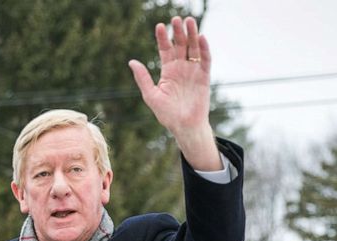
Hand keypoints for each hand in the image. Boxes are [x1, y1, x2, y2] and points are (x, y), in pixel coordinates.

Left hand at [128, 16, 220, 170]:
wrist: (185, 127)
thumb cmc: (167, 115)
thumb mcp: (151, 96)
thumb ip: (143, 78)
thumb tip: (131, 62)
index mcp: (168, 71)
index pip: (165, 49)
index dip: (163, 38)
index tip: (160, 26)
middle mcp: (181, 68)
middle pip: (180, 45)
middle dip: (178, 32)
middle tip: (176, 18)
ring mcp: (193, 71)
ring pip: (193, 49)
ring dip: (192, 35)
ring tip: (190, 21)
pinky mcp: (204, 77)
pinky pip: (205, 60)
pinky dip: (204, 49)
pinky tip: (201, 38)